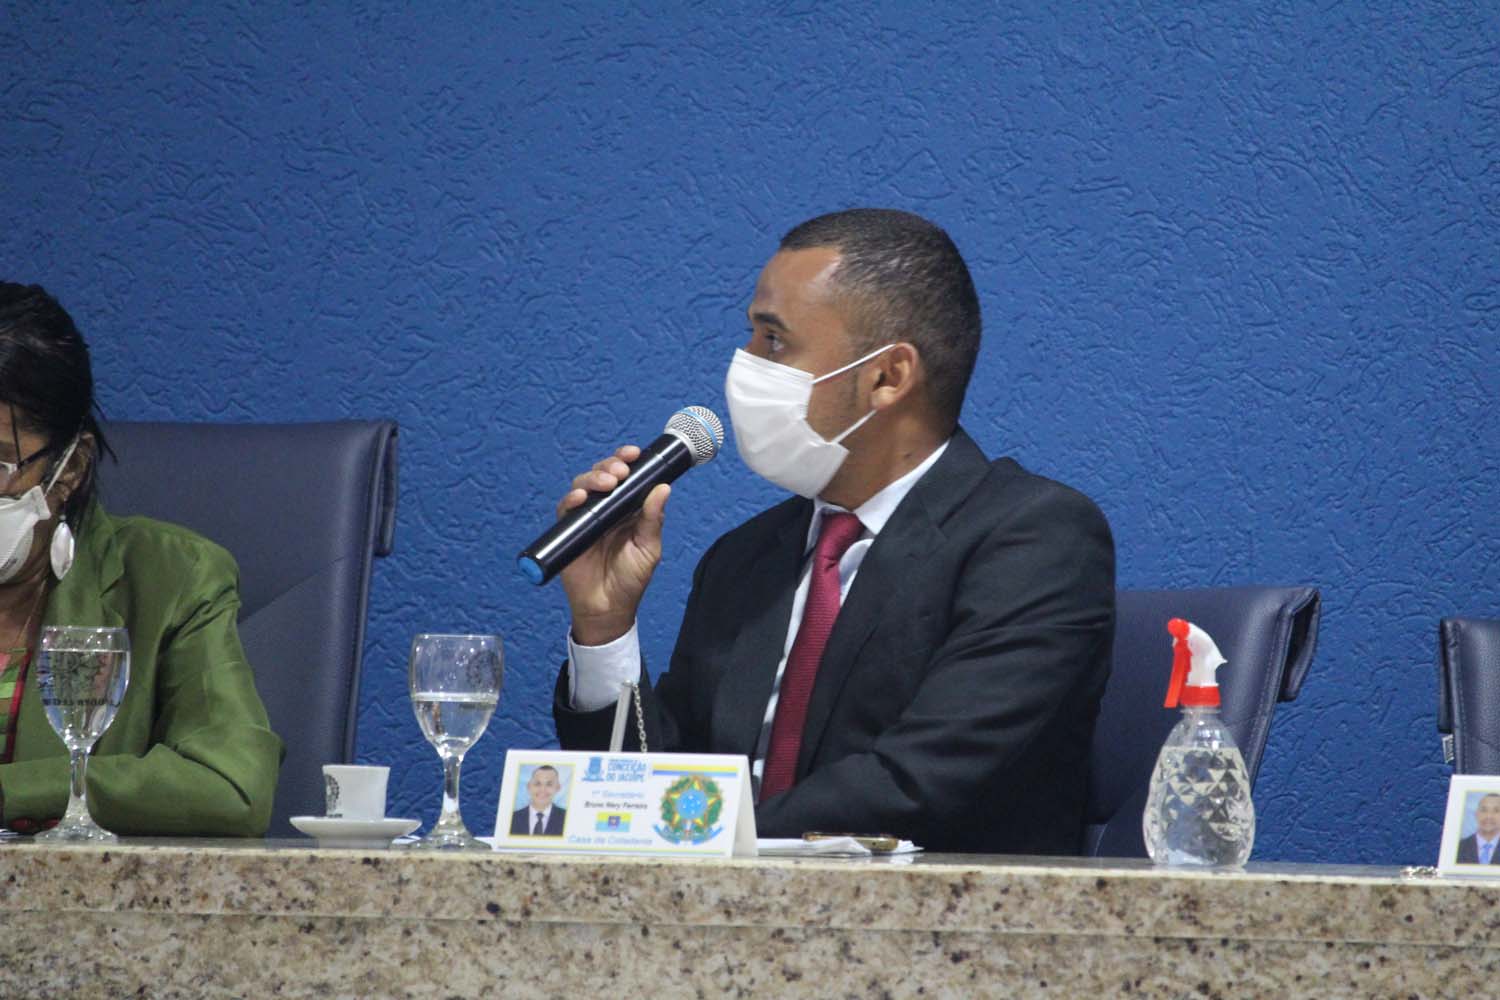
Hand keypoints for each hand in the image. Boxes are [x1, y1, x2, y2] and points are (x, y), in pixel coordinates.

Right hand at [556, 445, 670, 645]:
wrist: (607, 608)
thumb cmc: (630, 579)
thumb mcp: (648, 548)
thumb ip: (653, 519)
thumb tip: (663, 488)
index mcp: (628, 510)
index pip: (626, 477)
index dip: (627, 461)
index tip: (634, 453)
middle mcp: (606, 509)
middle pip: (602, 475)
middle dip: (610, 466)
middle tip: (620, 470)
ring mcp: (586, 518)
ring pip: (583, 486)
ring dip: (593, 478)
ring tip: (606, 482)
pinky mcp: (569, 531)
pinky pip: (565, 509)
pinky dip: (571, 499)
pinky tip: (580, 497)